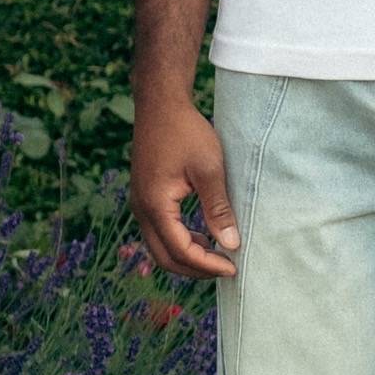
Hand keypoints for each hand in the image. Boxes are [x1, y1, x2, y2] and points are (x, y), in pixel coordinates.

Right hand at [131, 93, 240, 279]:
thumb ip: (218, 209)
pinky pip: (159, 231)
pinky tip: (203, 235)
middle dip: (195, 269)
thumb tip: (231, 244)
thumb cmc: (186, 132)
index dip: (207, 264)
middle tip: (226, 269)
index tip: (233, 268)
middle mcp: (141, 210)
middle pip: (165, 257)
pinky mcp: (145, 197)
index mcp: (155, 205)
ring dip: (187, 256)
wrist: (161, 105)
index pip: (181, 250)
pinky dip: (180, 240)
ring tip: (218, 254)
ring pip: (160, 247)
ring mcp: (140, 204)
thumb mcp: (209, 170)